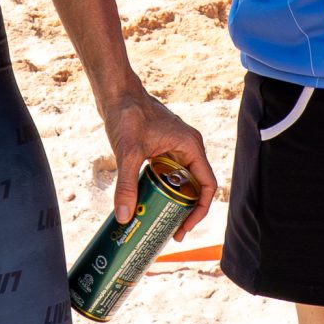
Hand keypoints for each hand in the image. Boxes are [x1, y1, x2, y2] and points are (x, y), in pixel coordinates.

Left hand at [96, 86, 216, 236]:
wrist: (116, 92)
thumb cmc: (127, 114)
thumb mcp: (127, 153)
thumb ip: (127, 185)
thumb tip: (124, 216)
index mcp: (191, 147)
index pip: (207, 185)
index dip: (200, 210)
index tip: (185, 226)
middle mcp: (188, 148)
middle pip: (195, 186)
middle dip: (186, 211)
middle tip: (173, 231)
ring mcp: (175, 147)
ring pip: (181, 181)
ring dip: (174, 201)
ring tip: (161, 221)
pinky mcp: (162, 148)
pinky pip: (169, 174)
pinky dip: (163, 189)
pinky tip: (148, 202)